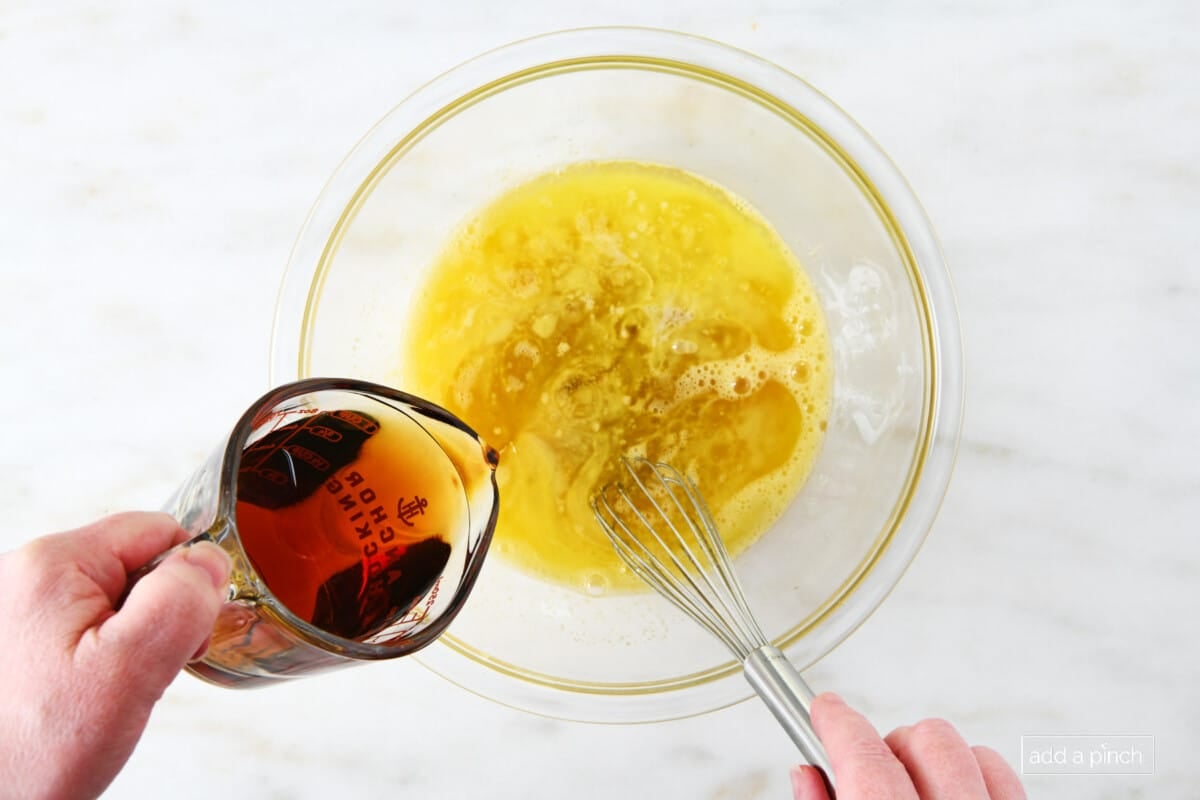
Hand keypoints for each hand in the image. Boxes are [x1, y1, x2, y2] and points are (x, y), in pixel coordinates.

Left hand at [0, 512, 230, 799]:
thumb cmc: (33, 751)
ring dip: (128, 644)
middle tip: (137, 677)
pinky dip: (98, 660)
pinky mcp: (14, 641)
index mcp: (51, 563)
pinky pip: (82, 629)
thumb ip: (179, 602)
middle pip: (136, 564)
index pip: (159, 532)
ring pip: (112, 600)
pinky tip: (82, 698)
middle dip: (156, 618)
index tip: (173, 640)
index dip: (187, 583)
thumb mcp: (128, 671)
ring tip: (104, 694)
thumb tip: (212, 559)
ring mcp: (15, 609)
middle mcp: (24, 574)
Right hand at [791, 693, 1025, 799]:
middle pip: (926, 741)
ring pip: (968, 751)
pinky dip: (977, 774)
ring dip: (934, 758)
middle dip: (891, 745)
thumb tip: (808, 775)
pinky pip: (1005, 776)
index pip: (866, 760)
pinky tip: (955, 794)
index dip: (839, 723)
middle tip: (871, 769)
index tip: (825, 709)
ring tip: (914, 786)